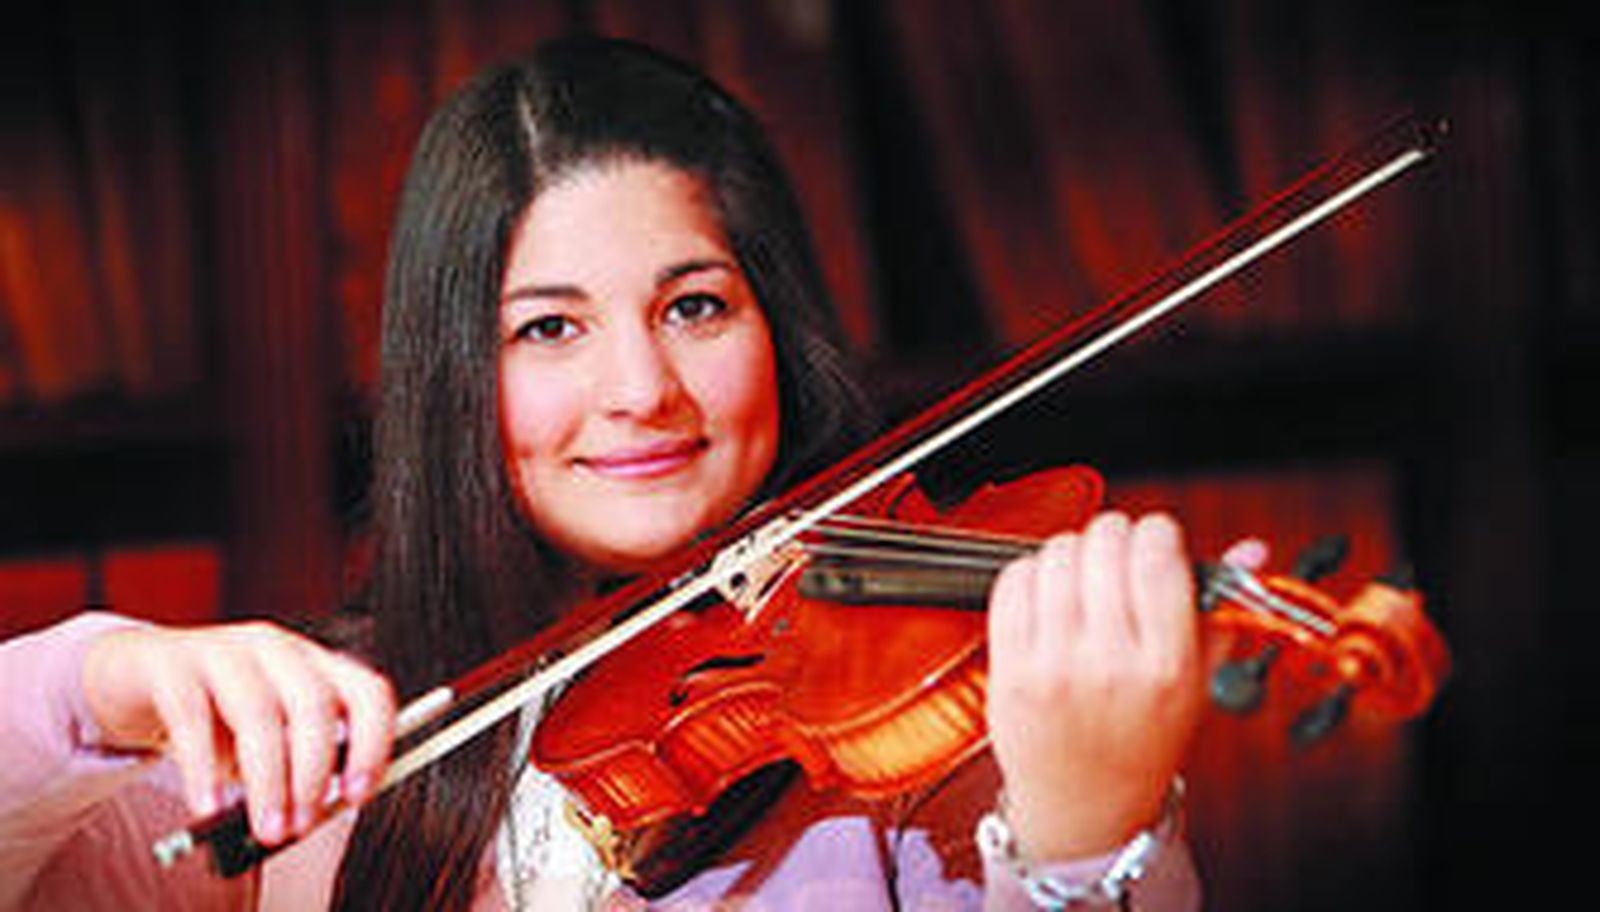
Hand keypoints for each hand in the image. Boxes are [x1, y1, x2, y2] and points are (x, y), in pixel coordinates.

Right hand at [81, 621, 396, 845]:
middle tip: (301, 824)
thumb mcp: (263, 742)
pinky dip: (202, 768)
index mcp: (315, 666)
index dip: (373, 745)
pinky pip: (191, 717)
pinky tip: (207, 806)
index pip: (368, 693)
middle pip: (314, 704)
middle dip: (313, 772)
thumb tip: (309, 817)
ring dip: (268, 779)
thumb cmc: (214, 713)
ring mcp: (226, 650)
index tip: (357, 795)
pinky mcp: (172, 664)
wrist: (134, 673)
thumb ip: (292, 770)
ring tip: (265, 826)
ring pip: (258, 712)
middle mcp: (278, 650)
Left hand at [986, 511, 1201, 859]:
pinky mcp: (1010, 668)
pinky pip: (1012, 583)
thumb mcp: (1197, 681)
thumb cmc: (1143, 739)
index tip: (1155, 539)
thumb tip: (1251, 547)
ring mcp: (1054, 666)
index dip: (1156, 532)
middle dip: (1113, 536)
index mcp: (1166, 666)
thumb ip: (1223, 609)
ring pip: (1057, 556)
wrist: (1085, 801)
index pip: (1158, 558)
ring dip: (1072, 551)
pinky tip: (1046, 591)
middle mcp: (1109, 665)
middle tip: (1116, 554)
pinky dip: (1029, 571)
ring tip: (1082, 576)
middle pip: (1104, 546)